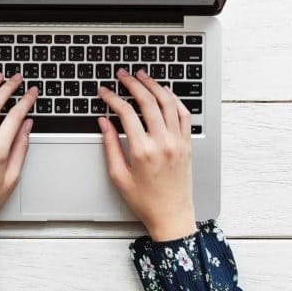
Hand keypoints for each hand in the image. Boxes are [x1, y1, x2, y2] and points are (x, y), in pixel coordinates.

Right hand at [97, 68, 195, 241]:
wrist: (172, 215)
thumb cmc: (144, 200)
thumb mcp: (118, 175)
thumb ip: (110, 145)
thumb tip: (104, 122)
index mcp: (142, 150)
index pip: (125, 113)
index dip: (112, 98)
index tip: (104, 91)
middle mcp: (162, 142)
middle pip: (147, 101)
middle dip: (132, 84)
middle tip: (122, 75)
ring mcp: (178, 141)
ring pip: (168, 103)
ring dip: (154, 86)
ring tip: (142, 76)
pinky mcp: (187, 144)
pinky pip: (183, 114)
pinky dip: (174, 99)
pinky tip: (164, 92)